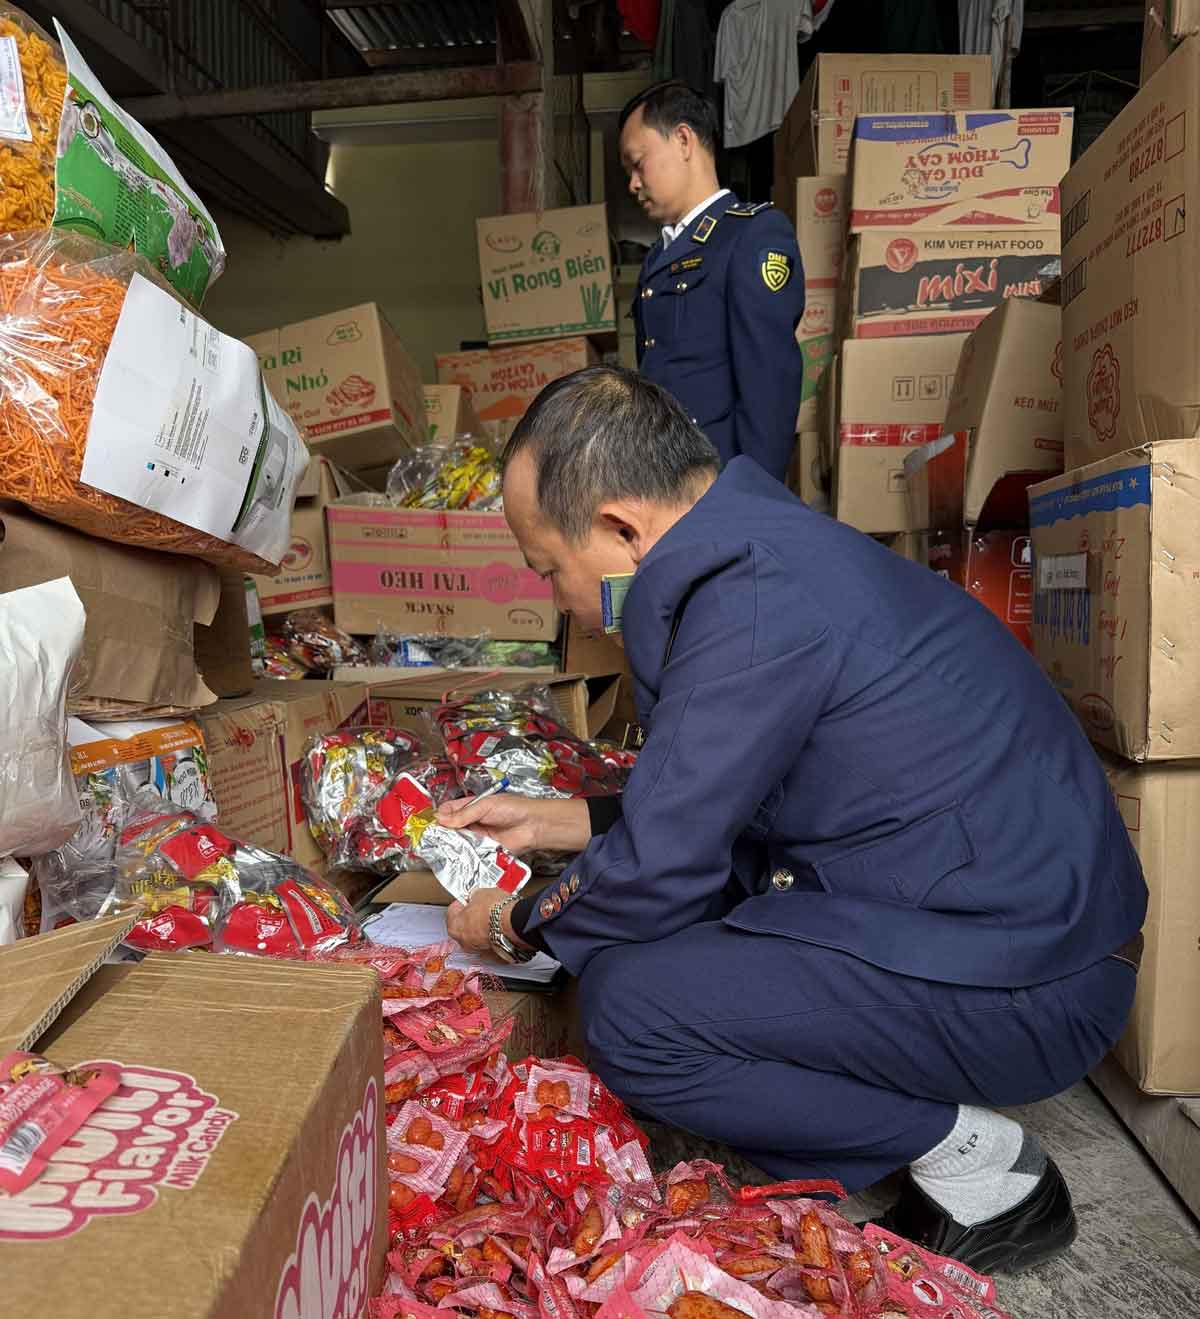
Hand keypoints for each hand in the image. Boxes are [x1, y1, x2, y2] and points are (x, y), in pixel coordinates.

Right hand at [436, 794, 590, 854]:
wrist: (533, 825)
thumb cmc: (514, 808)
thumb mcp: (485, 806)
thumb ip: (464, 814)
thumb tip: (442, 819)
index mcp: (472, 806)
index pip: (449, 810)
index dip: (439, 816)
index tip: (427, 823)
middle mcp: (473, 822)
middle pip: (451, 828)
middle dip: (441, 833)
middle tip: (428, 839)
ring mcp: (478, 837)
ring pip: (459, 842)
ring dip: (450, 845)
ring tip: (438, 848)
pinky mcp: (484, 851)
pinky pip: (470, 854)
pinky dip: (462, 856)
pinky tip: (454, 857)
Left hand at [445, 887, 505, 956]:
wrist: (516, 924)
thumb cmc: (497, 911)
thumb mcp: (481, 893)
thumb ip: (474, 896)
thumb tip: (476, 896)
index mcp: (454, 926)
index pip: (453, 910)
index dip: (463, 902)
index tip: (469, 899)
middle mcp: (464, 943)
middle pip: (464, 927)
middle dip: (472, 917)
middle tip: (482, 908)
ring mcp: (480, 951)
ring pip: (478, 938)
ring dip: (484, 929)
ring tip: (495, 917)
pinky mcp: (496, 957)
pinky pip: (492, 944)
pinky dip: (496, 938)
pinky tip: (502, 927)